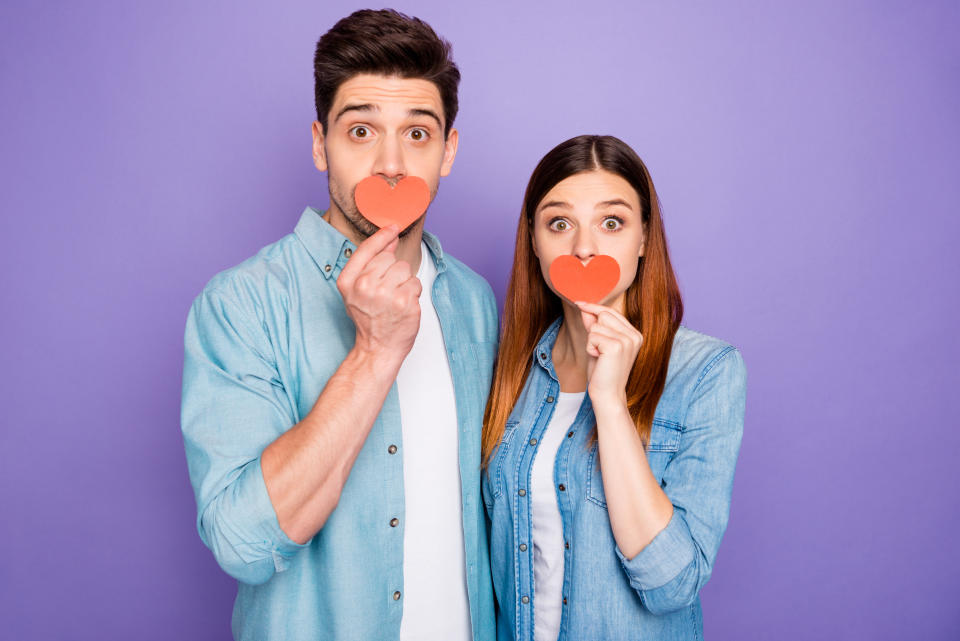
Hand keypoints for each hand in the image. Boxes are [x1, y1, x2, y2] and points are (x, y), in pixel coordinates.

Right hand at [336, 225, 421, 367]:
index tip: (393, 228)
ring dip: (404, 282)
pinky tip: (403, 305)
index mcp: (349, 281)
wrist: (378, 347)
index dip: (382, 236)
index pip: (367, 248)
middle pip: (390, 258)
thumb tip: (389, 239)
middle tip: (387, 292)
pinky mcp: (404, 302)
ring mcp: (385, 294)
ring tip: (395, 299)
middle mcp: (365, 286)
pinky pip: (415, 283)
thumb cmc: (369, 319)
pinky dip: (413, 293)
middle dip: (393, 271)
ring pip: (405, 269)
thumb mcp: (357, 290)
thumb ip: (370, 263)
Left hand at [575, 301, 642, 407]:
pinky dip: (589, 348)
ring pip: (596, 326)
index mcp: (634, 334)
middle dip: (593, 329)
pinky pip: (592, 336)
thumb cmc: (603, 372)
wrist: (607, 394)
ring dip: (591, 341)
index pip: (611, 312)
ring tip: (600, 356)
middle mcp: (634, 335)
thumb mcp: (598, 345)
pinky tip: (598, 359)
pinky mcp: (616, 346)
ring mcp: (626, 340)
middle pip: (604, 314)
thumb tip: (585, 308)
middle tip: (598, 350)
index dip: (594, 308)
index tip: (579, 303)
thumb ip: (594, 326)